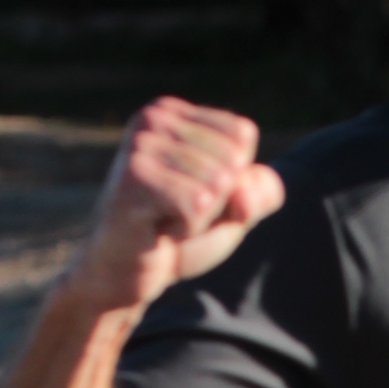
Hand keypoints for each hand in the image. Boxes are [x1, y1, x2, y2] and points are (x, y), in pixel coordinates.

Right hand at [71, 96, 284, 317]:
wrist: (127, 276)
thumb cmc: (176, 234)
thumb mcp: (233, 208)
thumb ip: (261, 190)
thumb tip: (243, 189)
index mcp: (173, 111)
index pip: (243, 135)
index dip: (231, 180)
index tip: (191, 194)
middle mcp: (152, 117)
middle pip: (232, 160)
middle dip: (216, 202)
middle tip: (174, 212)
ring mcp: (140, 145)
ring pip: (217, 184)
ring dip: (199, 217)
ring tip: (163, 219)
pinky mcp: (134, 178)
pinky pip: (198, 205)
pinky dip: (186, 228)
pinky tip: (156, 229)